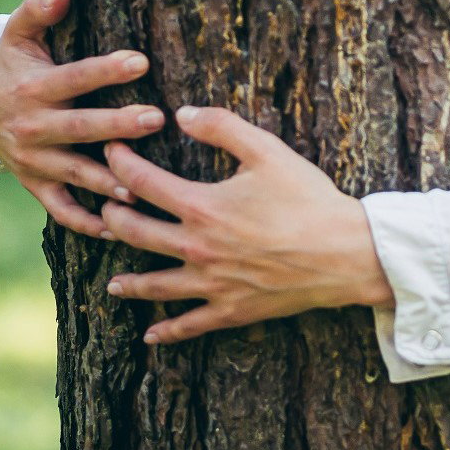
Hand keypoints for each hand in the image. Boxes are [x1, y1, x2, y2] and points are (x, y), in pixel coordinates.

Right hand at [0, 0, 165, 235]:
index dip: (105, 70)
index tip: (141, 61)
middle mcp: (33, 127)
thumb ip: (35, 10)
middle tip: (155, 119)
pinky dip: (84, 221)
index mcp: (34, 88)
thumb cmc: (11, 62)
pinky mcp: (35, 183)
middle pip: (79, 128)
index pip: (74, 77)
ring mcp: (34, 159)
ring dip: (106, 181)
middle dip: (117, 126)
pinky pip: (59, 208)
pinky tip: (117, 227)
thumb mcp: (18, 33)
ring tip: (141, 186)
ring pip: (73, 172)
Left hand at [100, 105, 393, 345]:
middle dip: (114, 218)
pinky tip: (150, 335)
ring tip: (112, 282)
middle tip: (104, 209)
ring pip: (155, 284)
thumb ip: (222, 128)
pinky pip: (190, 324)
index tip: (110, 153)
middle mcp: (197, 248)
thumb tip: (183, 114)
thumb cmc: (308, 200)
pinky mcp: (231, 310)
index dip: (121, 164)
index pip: (143, 183)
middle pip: (138, 234)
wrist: (344, 252)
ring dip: (129, 282)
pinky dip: (167, 331)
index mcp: (201, 207)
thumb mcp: (268, 151)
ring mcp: (211, 284)